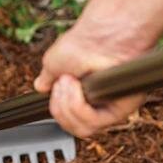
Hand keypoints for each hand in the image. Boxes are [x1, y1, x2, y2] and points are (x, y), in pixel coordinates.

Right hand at [34, 18, 147, 137]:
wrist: (101, 33)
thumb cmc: (85, 42)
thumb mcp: (54, 63)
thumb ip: (49, 79)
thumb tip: (41, 86)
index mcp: (85, 96)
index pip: (69, 121)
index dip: (57, 109)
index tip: (53, 88)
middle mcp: (99, 104)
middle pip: (74, 128)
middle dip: (60, 108)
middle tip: (61, 85)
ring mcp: (110, 108)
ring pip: (83, 128)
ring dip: (68, 105)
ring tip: (69, 82)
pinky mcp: (120, 109)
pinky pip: (94, 122)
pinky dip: (79, 106)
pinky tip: (77, 87)